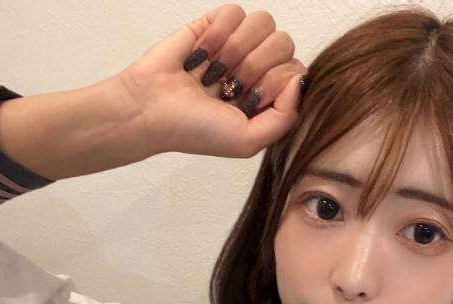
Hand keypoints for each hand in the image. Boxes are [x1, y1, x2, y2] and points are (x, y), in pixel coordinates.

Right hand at [116, 3, 307, 158]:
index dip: (275, 84)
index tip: (246, 101)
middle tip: (228, 88)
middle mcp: (257, 68)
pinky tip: (201, 56)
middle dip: (254, 67)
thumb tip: (301, 80)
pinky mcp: (214, 25)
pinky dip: (216, 35)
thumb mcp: (247, 142)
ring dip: (234, 50)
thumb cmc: (194, 130)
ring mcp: (237, 44)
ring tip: (213, 73)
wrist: (151, 110)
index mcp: (269, 96)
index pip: (297, 71)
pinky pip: (235, 12)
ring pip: (263, 22)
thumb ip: (286, 117)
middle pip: (284, 43)